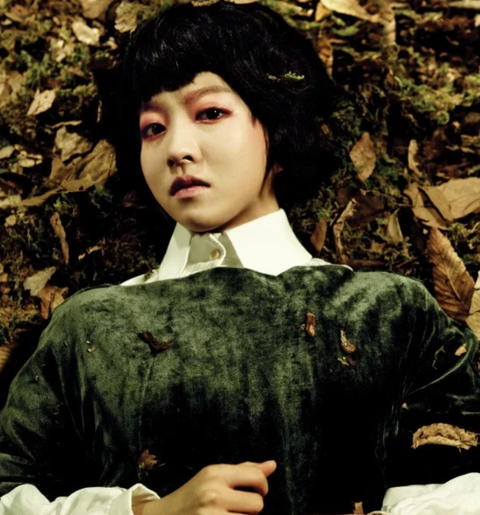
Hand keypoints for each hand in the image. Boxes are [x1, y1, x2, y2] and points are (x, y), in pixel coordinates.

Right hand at [133, 460, 276, 514]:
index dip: (263, 487)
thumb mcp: (214, 477)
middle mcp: (213, 493)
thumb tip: (272, 465)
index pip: (256, 477)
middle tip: (237, 508)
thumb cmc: (194, 495)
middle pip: (257, 504)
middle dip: (251, 508)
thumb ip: (244, 471)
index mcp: (215, 473)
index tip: (257, 492)